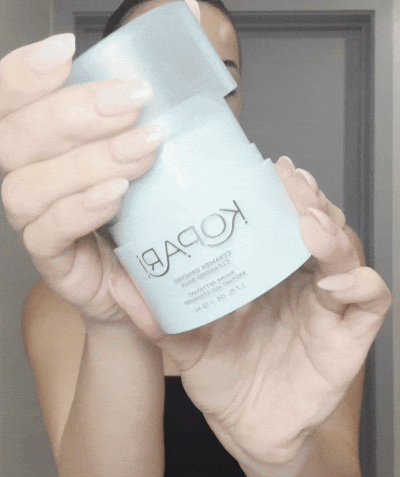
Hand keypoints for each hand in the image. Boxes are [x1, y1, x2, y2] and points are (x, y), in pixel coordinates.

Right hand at [0, 34, 167, 322]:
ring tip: (140, 150)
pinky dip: (81, 207)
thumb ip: (166, 90)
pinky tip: (115, 195)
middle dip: (73, 112)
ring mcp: (37, 221)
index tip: (67, 50)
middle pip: (17, 137)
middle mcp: (33, 178)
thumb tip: (193, 13)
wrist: (154, 280)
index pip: (13, 103)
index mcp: (48, 146)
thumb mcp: (158, 146)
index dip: (26, 74)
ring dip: (87, 160)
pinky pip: (48, 231)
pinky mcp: (53, 258)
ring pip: (28, 184)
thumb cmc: (152, 212)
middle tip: (131, 101)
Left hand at [109, 156, 390, 468]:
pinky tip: (336, 280)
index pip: (280, 220)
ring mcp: (326, 305)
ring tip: (309, 222)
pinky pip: (370, 300)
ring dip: (332, 234)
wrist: (245, 425)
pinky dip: (360, 285)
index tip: (266, 170)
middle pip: (316, 226)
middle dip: (307, 201)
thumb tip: (118, 284)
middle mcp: (299, 280)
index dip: (279, 194)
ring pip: (345, 254)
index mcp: (264, 272)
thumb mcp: (185, 343)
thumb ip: (157, 317)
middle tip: (289, 182)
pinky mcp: (348, 337)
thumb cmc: (220, 374)